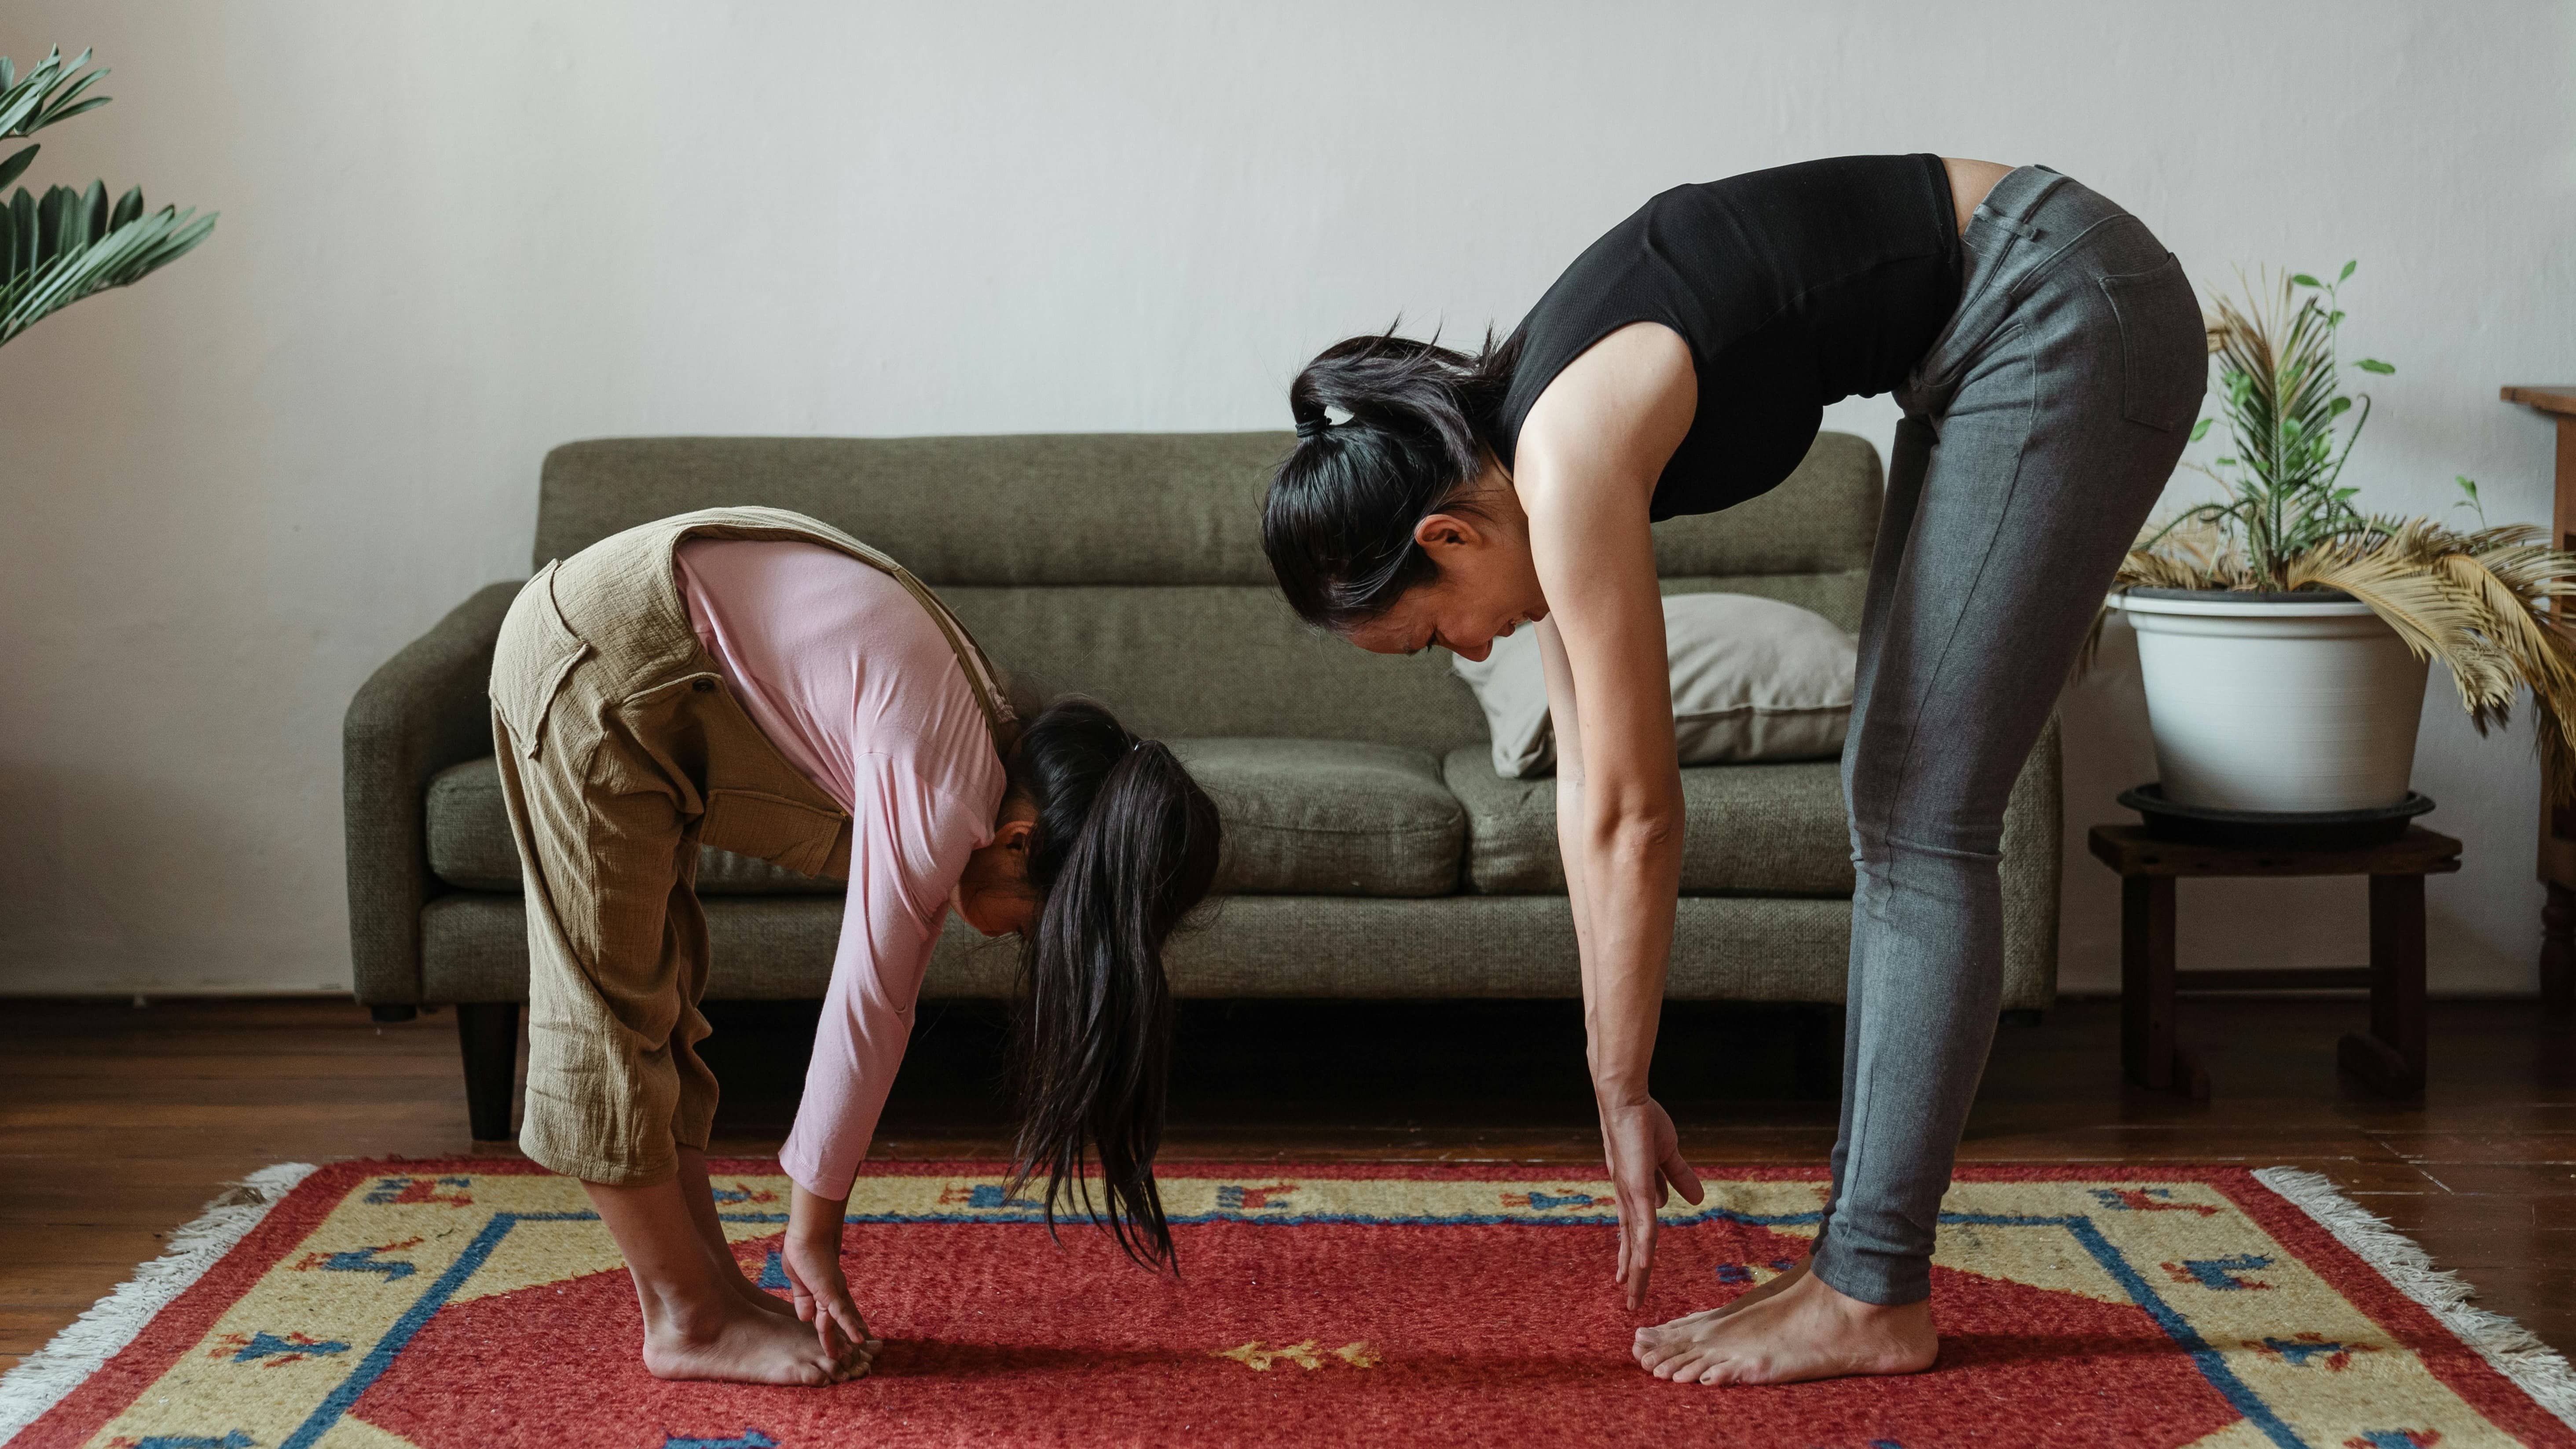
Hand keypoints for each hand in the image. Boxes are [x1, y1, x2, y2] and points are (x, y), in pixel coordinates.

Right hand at [784, 1187, 879, 1370]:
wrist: (807, 1234)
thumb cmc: (801, 1251)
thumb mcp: (798, 1281)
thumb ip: (802, 1299)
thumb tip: (804, 1318)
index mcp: (824, 1290)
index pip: (833, 1314)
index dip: (840, 1327)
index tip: (847, 1340)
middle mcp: (833, 1294)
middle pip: (839, 1321)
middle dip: (844, 1339)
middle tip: (853, 1355)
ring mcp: (833, 1294)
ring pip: (839, 1323)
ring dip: (844, 1340)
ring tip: (853, 1357)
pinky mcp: (831, 1293)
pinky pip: (841, 1314)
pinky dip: (850, 1327)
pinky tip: (858, 1340)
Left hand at [1597, 1095, 1703, 1310]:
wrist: (1626, 1101)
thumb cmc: (1642, 1123)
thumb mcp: (1667, 1155)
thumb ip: (1678, 1177)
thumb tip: (1695, 1199)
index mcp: (1633, 1193)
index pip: (1634, 1232)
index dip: (1633, 1256)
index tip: (1630, 1277)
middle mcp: (1627, 1199)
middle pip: (1631, 1245)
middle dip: (1632, 1274)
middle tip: (1630, 1303)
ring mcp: (1630, 1195)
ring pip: (1635, 1242)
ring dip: (1636, 1271)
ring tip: (1633, 1296)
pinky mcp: (1636, 1188)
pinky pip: (1643, 1224)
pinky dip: (1643, 1247)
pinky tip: (1642, 1267)